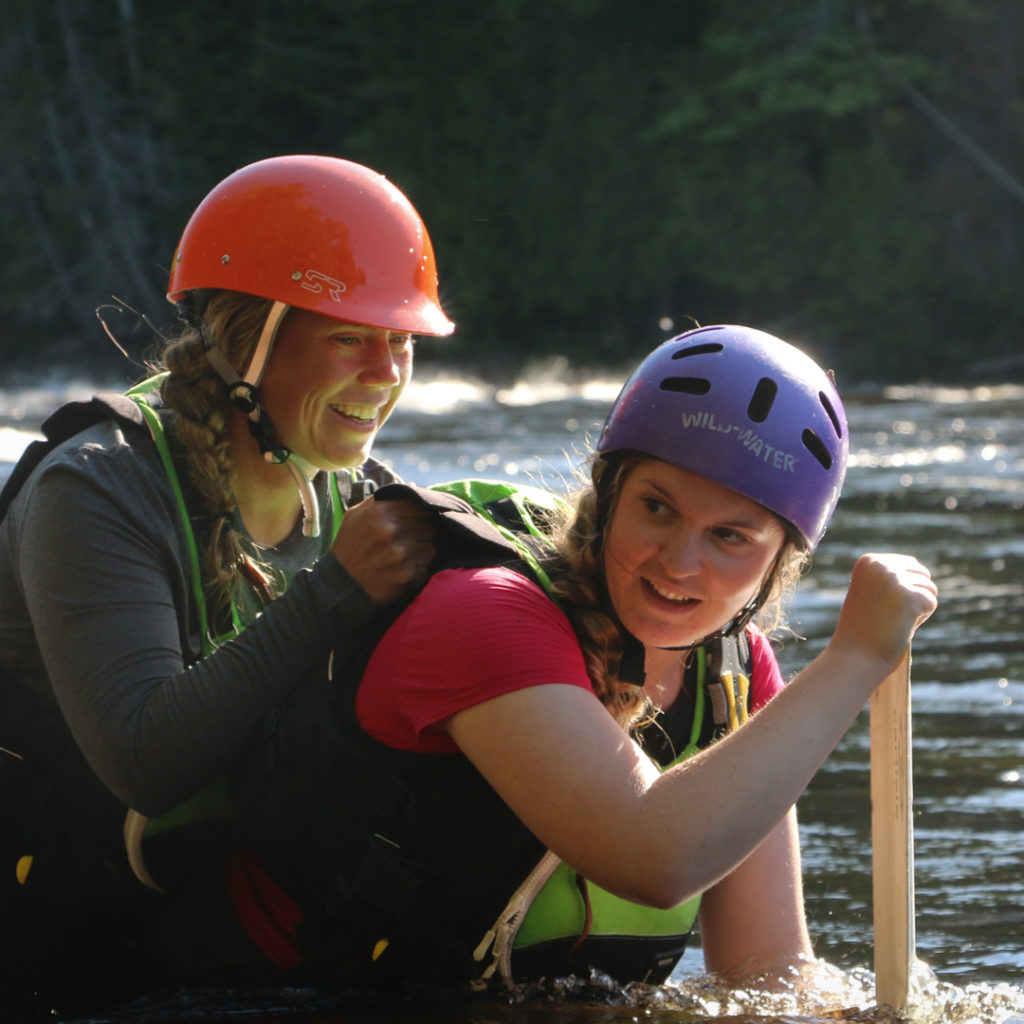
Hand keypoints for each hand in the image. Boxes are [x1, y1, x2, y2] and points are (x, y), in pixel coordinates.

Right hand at [330, 495, 435, 605]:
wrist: (339, 586)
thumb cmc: (349, 547)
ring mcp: (399, 553)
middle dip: (420, 535)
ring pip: (430, 548)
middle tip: (405, 544)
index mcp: (379, 511)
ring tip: (402, 560)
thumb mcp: (356, 516)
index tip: (410, 525)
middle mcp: (390, 530)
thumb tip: (412, 484)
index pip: (420, 507)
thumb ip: (383, 499)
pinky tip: (399, 573)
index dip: (418, 517)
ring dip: (420, 554)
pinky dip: (416, 572)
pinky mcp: (406, 575)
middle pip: (428, 527)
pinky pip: (425, 568)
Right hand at [831, 553, 937, 669]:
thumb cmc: (863, 626)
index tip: (879, 604)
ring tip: (893, 620)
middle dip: (912, 595)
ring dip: (917, 607)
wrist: (857, 654)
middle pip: (921, 573)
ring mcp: (895, 580)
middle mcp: (880, 565)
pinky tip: (901, 626)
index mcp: (868, 561)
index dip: (901, 588)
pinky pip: (931, 603)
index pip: (908, 564)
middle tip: (889, 614)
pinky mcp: (910, 597)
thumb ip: (889, 574)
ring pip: (929, 588)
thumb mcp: (870, 590)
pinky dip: (920, 618)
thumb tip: (917, 567)